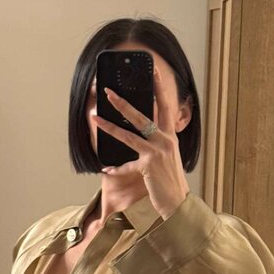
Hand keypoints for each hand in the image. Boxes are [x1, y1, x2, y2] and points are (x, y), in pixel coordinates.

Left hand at [91, 67, 189, 218]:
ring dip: (109, 126)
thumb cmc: (171, 180)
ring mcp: (157, 152)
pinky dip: (116, 168)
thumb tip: (143, 130)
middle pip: (141, 116)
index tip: (153, 71)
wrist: (178, 202)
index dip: (160, 87)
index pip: (165, 106)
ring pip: (129, 135)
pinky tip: (106, 169)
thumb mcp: (169, 157)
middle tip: (109, 92)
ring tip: (95, 117)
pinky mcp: (149, 165)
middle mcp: (165, 140)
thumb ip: (159, 142)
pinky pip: (127, 165)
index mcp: (170, 136)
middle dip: (123, 103)